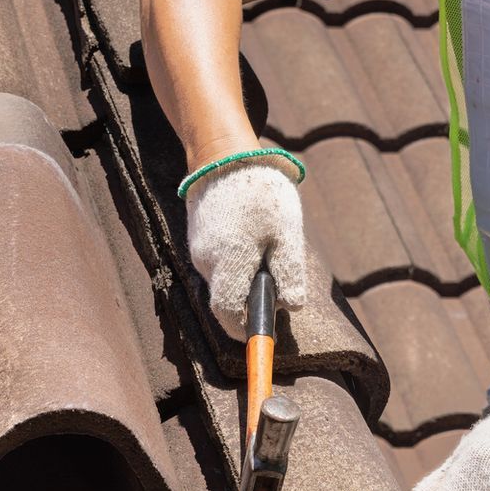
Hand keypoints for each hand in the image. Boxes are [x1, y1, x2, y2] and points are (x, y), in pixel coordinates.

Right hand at [185, 160, 308, 329]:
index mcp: (229, 261)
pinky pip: (219, 263)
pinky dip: (237, 261)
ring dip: (246, 276)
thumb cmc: (261, 192)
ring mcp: (198, 251)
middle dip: (252, 298)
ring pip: (224, 279)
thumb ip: (288, 271)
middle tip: (279, 274)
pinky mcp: (198, 240)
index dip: (244, 330)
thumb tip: (291, 307)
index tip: (261, 337)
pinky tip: (252, 238)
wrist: (224, 154)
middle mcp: (207, 261)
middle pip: (229, 297)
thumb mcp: (286, 231)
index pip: (228, 313)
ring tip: (267, 245)